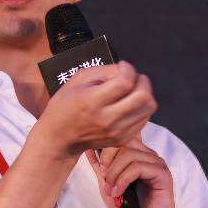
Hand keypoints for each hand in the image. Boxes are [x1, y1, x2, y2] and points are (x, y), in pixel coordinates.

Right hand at [34, 61, 156, 158]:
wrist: (60, 138)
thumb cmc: (65, 105)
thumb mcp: (78, 79)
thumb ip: (104, 71)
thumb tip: (126, 70)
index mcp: (92, 101)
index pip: (125, 82)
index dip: (128, 69)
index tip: (122, 67)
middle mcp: (107, 119)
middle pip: (143, 96)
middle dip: (142, 81)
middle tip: (134, 77)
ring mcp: (117, 132)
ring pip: (148, 108)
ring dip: (145, 94)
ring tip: (133, 90)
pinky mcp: (123, 139)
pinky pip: (144, 119)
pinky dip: (141, 108)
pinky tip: (129, 104)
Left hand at [85, 134, 191, 207]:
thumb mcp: (108, 186)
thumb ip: (100, 168)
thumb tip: (87, 149)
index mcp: (138, 155)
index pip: (120, 137)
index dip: (105, 150)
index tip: (99, 171)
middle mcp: (149, 155)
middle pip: (123, 141)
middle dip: (107, 160)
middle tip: (104, 180)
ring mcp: (157, 164)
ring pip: (129, 154)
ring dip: (114, 173)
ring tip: (111, 190)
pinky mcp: (163, 175)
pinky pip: (138, 167)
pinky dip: (123, 180)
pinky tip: (118, 192)